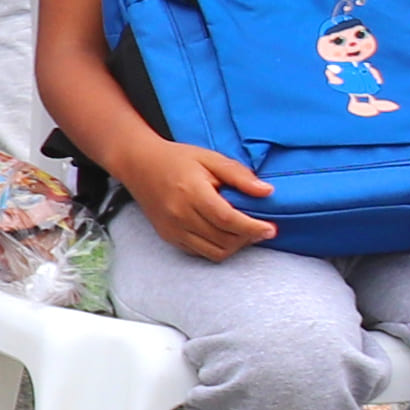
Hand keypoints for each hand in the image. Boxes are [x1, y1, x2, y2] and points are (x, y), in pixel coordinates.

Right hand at [111, 130, 275, 260]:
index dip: (253, 228)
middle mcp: (180, 215)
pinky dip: (217, 247)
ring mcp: (172, 228)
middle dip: (248, 237)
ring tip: (243, 232)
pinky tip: (223, 233)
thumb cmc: (176, 159)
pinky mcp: (168, 236)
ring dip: (234, 246)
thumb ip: (238, 175)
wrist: (138, 164)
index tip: (271, 229)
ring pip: (214, 251)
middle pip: (224, 239)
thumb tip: (266, 191)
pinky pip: (200, 252)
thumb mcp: (210, 158)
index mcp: (192, 192)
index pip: (228, 219)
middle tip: (260, 228)